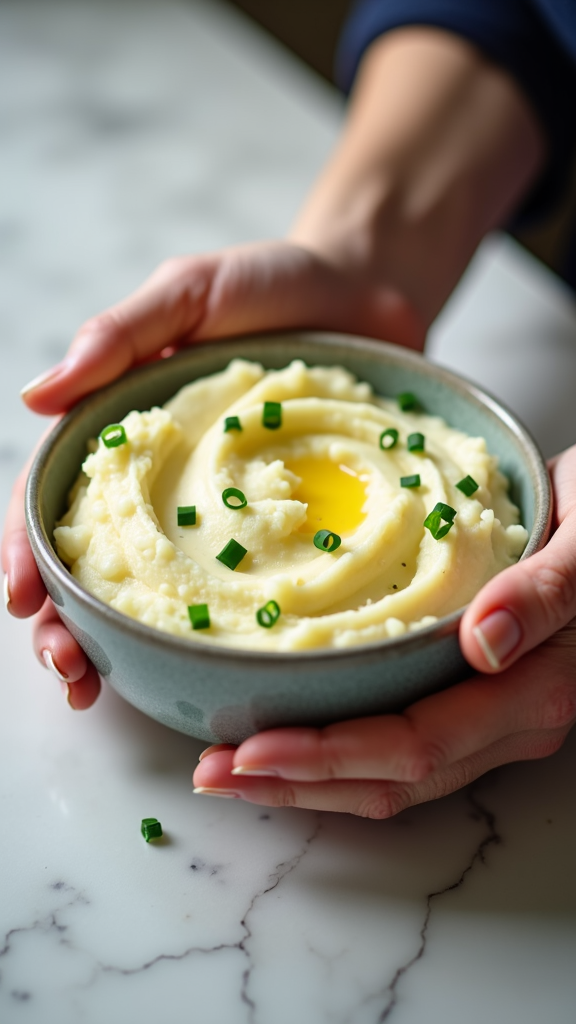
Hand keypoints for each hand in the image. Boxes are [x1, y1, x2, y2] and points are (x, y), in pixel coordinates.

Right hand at [2, 240, 423, 706]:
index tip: (22, 598)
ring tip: (104, 687)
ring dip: (121, 644)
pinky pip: (250, 587)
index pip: (55, 495)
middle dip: (66, 620)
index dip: (28, 548)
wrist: (370, 292)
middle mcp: (165, 483)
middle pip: (95, 561)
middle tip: (68, 667)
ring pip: (160, 590)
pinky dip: (220, 632)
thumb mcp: (189, 292)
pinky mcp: (285, 528)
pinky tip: (211, 670)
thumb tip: (35, 394)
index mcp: (126, 429)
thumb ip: (120, 334)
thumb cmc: (273, 285)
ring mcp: (223, 513)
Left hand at [193, 446, 575, 815]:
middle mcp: (513, 722)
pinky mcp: (476, 703)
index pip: (416, 744)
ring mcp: (494, 721)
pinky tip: (291, 738)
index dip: (327, 757)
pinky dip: (337, 754)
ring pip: (393, 777)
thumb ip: (546, 592)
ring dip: (307, 779)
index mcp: (536, 691)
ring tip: (232, 767)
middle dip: (295, 783)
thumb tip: (486, 644)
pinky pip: (401, 746)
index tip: (250, 749)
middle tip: (212, 772)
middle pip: (392, 779)